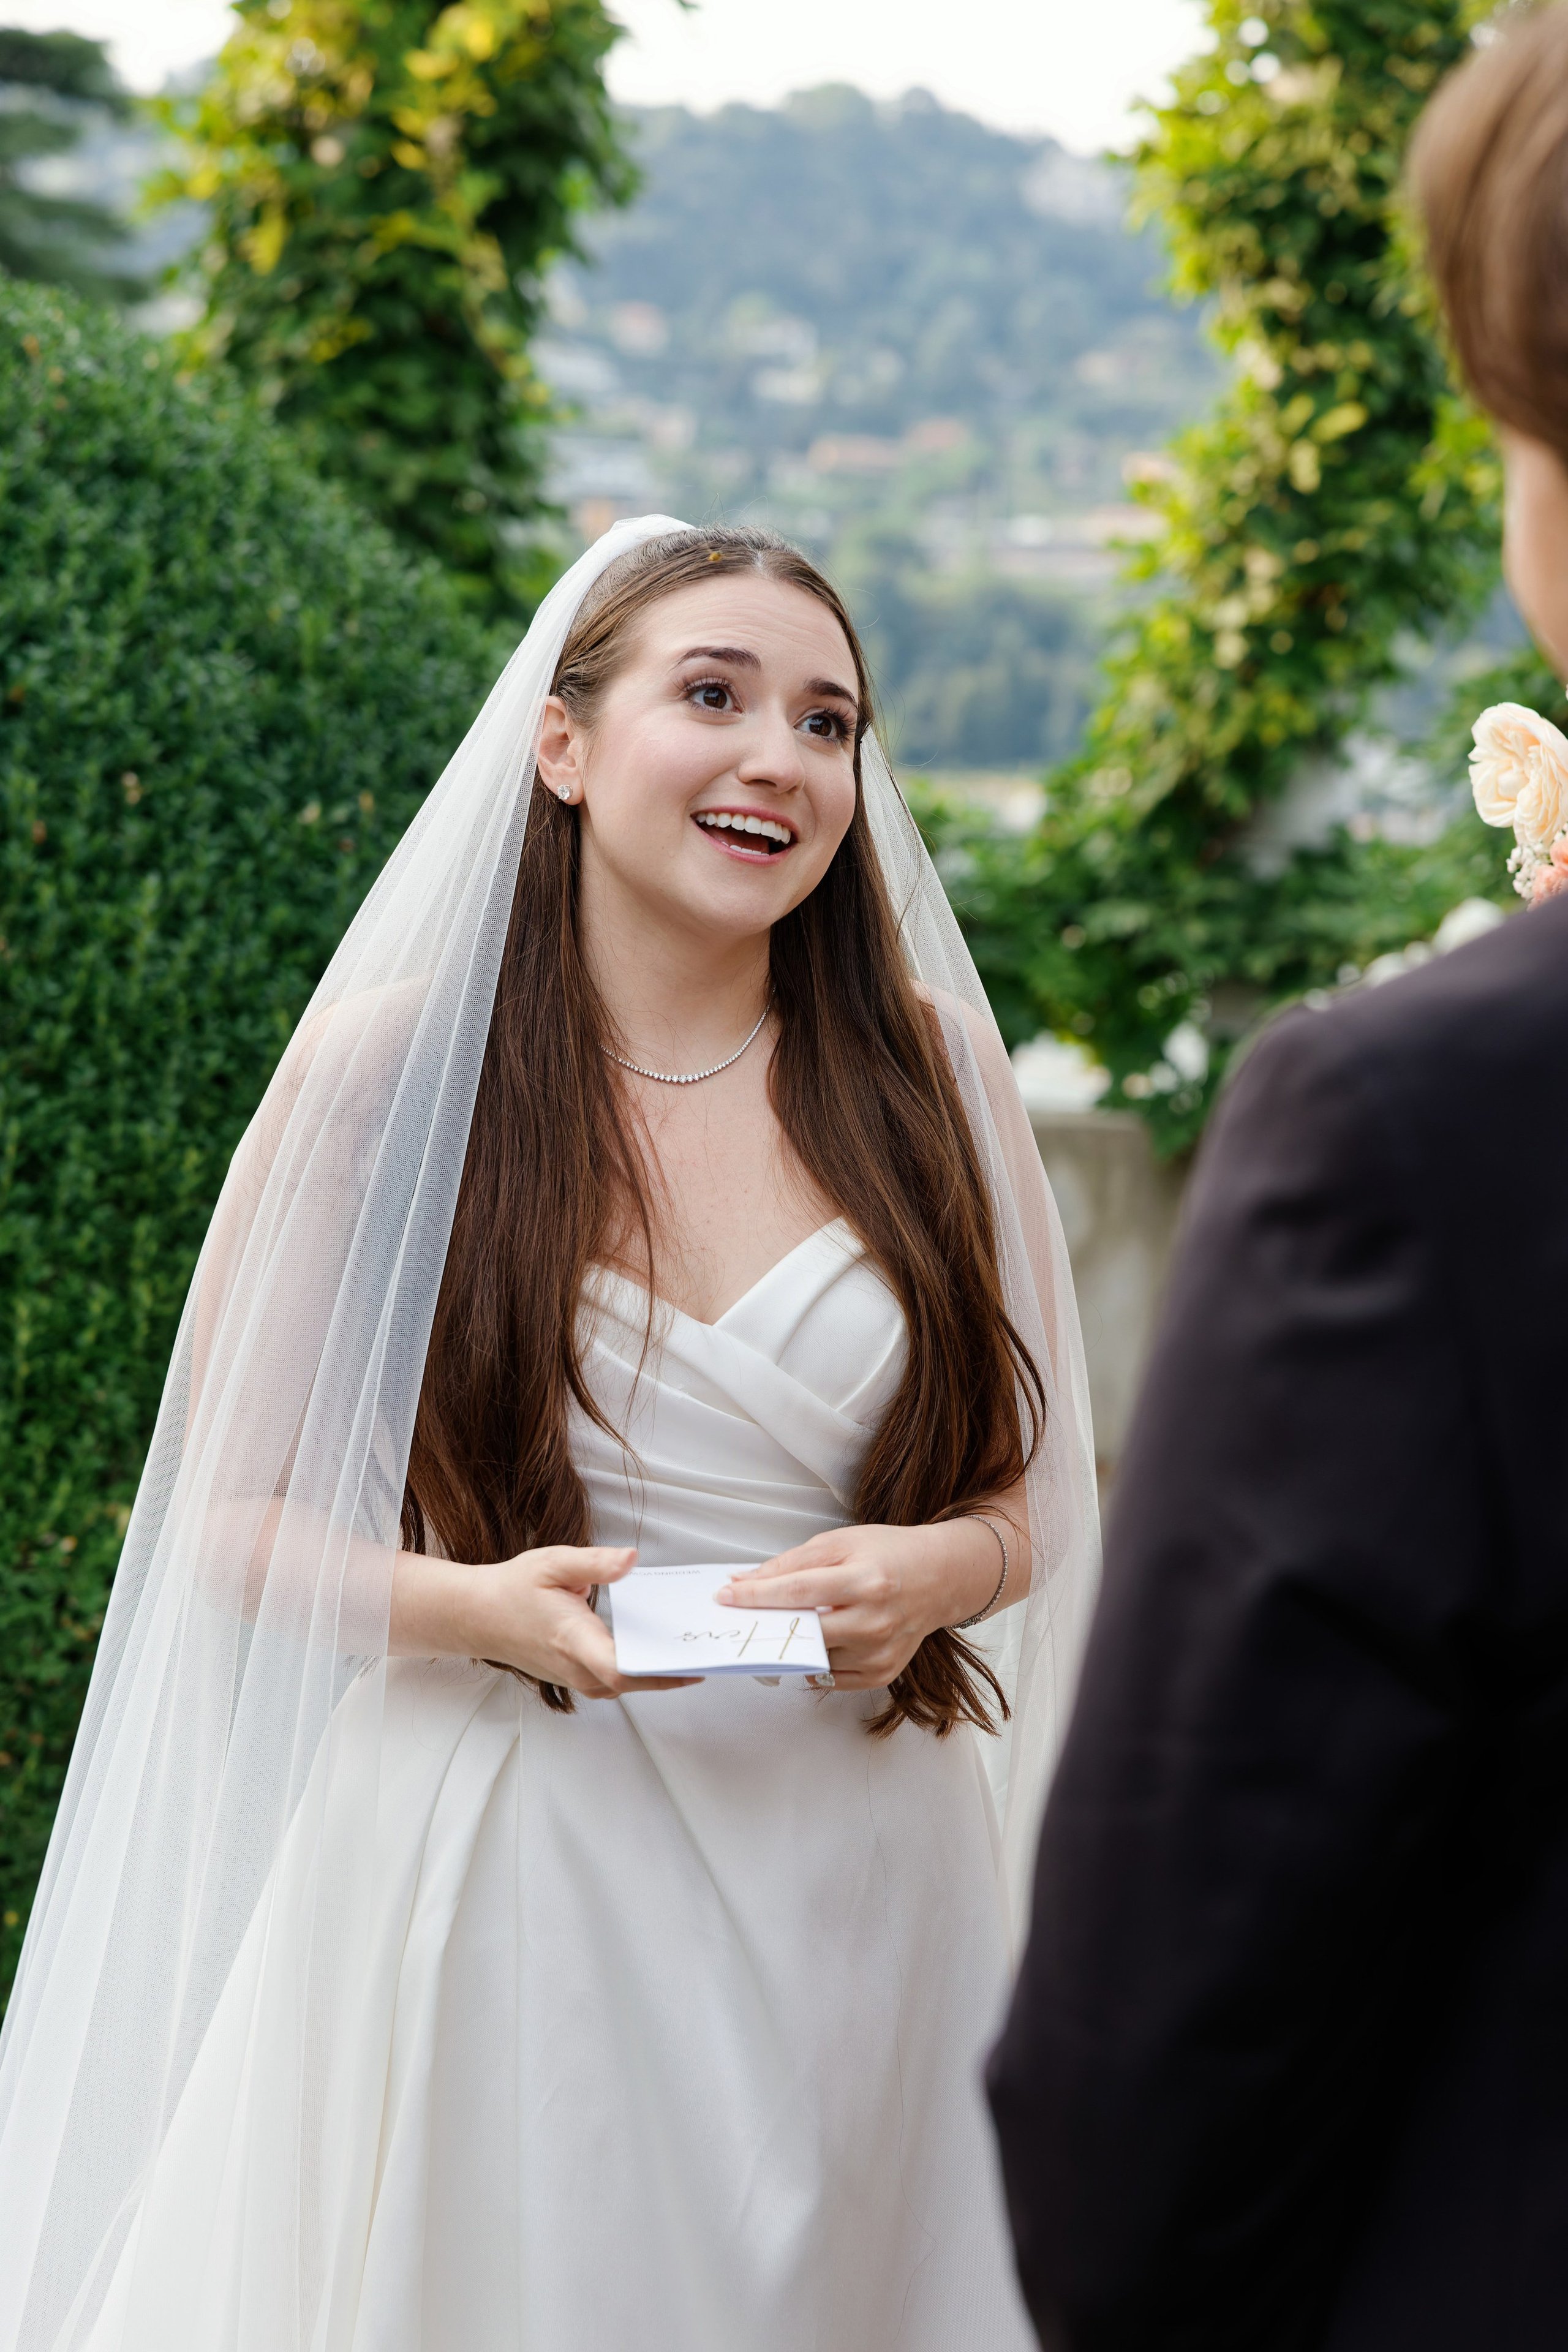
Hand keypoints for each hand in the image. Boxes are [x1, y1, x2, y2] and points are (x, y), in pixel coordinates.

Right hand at [394, 1543, 699, 1698]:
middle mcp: (575, 1667)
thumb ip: (595, 1563)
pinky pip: (614, 1681)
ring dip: (658, 1673)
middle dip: (672, 1672)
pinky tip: (658, 1652)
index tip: (693, 1664)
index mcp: (573, 1640)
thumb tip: (632, 1559)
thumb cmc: (513, 1589)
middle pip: (633, 1682)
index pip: (621, 1669)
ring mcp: (574, 1678)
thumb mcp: (552, 1563)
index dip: (661, 1672)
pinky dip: (640, 1671)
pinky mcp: (573, 1677)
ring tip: (693, 1652)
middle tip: (710, 1652)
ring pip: (625, 1685)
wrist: (476, 1616)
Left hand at [716, 1520, 1005, 1692]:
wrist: (938, 1578)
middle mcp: (875, 1620)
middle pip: (803, 1632)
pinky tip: (818, 1641)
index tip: (726, 1597)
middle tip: (742, 1619)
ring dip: (791, 1645)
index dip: (757, 1596)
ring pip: (813, 1659)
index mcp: (866, 1581)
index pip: (798, 1591)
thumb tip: (745, 1582)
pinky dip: (815, 1662)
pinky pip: (831, 1677)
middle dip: (766, 1625)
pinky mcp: (883, 1672)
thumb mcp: (839, 1543)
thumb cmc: (887, 1554)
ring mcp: (880, 1652)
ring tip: (786, 1626)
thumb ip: (790, 1563)